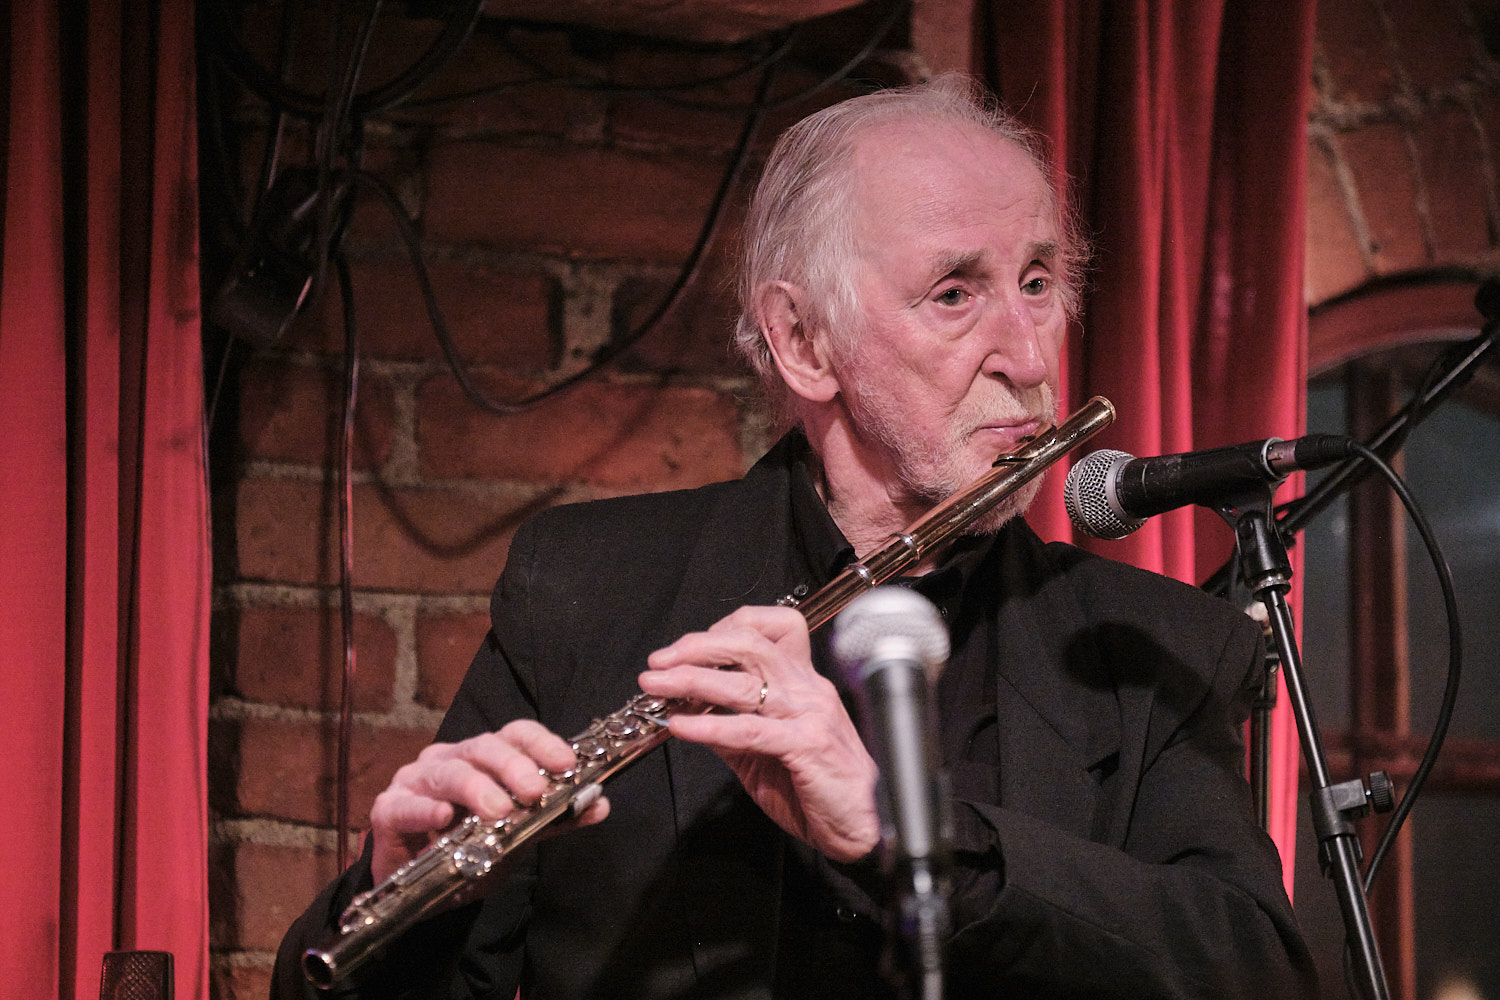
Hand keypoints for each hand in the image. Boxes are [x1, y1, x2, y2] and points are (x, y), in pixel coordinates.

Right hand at [367, 720, 609, 882]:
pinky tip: (444, 819)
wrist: (417, 889)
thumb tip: (600, 804)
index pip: (514, 734)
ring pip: (449, 772)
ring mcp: (416, 780)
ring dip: (477, 789)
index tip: (566, 763)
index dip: (541, 743)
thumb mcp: (516, 836)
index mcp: (483, 757)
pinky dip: (426, 810)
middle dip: (513, 766)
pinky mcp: (388, 809)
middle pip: (484, 748)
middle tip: (535, 792)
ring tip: (499, 812)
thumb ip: (554, 819)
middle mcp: (449, 758)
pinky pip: (406, 806)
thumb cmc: (466, 851)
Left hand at [639, 605, 878, 862]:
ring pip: (745, 683)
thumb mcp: (764, 752)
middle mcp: (808, 689)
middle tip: (658, 662)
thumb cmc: (817, 789)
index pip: (766, 630)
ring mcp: (810, 714)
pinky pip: (750, 730)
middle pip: (749, 644)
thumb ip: (730, 729)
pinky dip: (710, 727)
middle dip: (696, 647)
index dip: (719, 632)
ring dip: (691, 680)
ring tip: (656, 687)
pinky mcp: (808, 746)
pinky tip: (681, 728)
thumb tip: (686, 712)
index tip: (682, 651)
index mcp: (802, 682)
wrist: (862, 828)